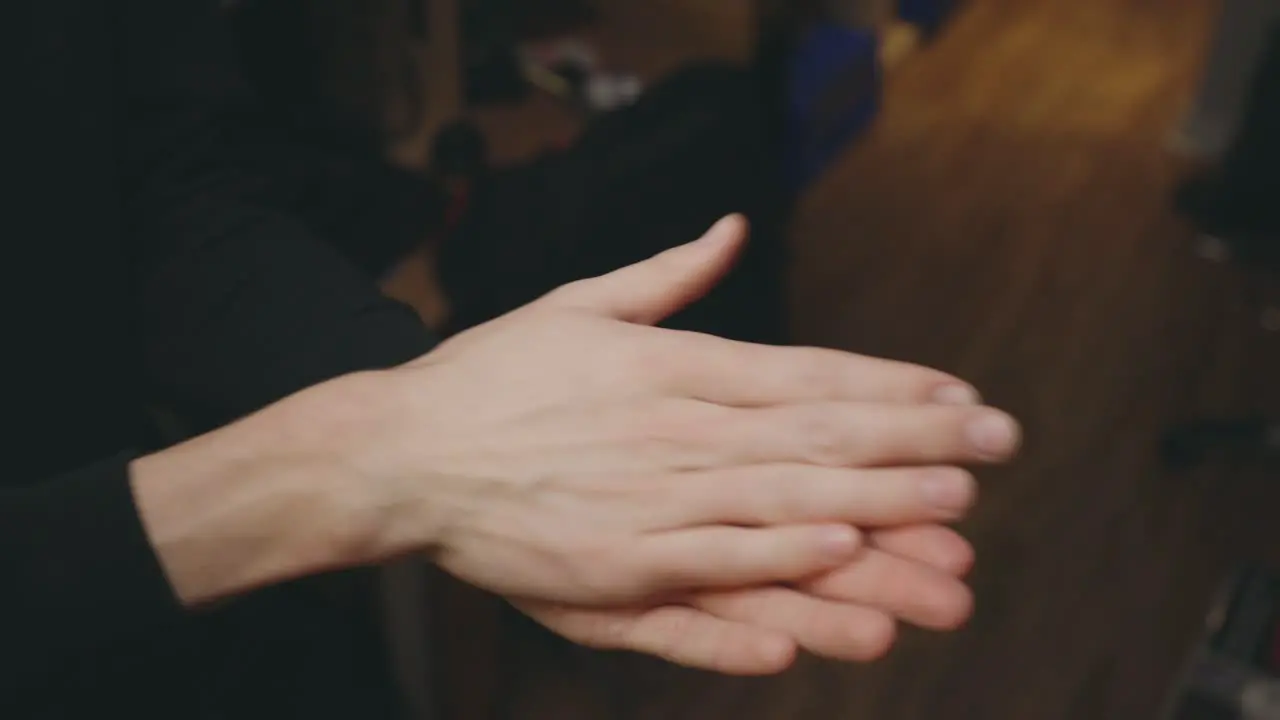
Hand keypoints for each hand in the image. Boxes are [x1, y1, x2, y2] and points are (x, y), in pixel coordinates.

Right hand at [348, 216, 1017, 669]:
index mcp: (668, 367)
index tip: (960, 396)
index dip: (890, 386)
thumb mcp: (578, 304)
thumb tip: (729, 228)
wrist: (402, 454)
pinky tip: (837, 558)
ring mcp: (646, 504)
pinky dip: (777, 563)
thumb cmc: (493, 378)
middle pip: (812, 438)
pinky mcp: (616, 569)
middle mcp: (669, 432)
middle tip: (995, 449)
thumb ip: (667, 274)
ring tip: (954, 516)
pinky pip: (712, 568)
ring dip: (874, 508)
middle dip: (914, 445)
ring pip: (780, 504)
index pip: (803, 374)